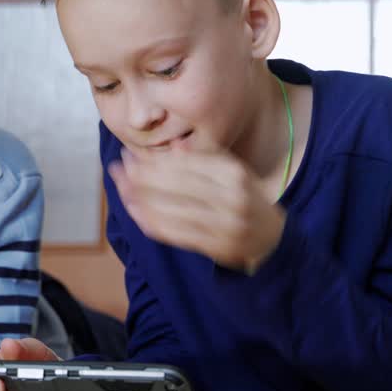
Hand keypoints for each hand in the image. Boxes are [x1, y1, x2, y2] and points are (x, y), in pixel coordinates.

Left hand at [109, 145, 285, 271]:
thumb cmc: (248, 201)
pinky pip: (175, 232)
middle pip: (175, 183)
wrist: (273, 240)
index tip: (130, 154)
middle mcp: (231, 196)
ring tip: (121, 189)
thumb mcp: (235, 172)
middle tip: (117, 170)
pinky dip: (151, 221)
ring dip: (140, 199)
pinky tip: (135, 213)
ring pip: (171, 208)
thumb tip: (173, 145)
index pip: (185, 163)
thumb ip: (206, 156)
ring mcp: (224, 223)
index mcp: (234, 172)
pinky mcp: (216, 246)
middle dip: (140, 176)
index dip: (153, 159)